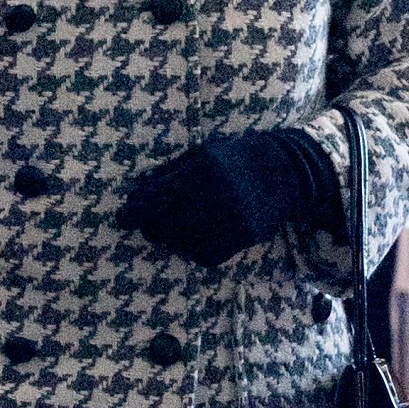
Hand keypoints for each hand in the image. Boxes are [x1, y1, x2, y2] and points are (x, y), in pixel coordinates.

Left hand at [117, 127, 344, 267]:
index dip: (135, 211)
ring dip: (171, 239)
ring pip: (184, 243)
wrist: (285, 171)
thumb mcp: (203, 153)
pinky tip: (193, 237)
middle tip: (148, 222)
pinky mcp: (243, 239)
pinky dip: (193, 249)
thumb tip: (138, 194)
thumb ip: (171, 173)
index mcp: (205, 170)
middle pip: (167, 224)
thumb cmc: (237, 156)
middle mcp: (218, 197)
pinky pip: (205, 254)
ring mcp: (233, 221)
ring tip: (171, 229)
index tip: (123, 217)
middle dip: (152, 225)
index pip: (158, 198)